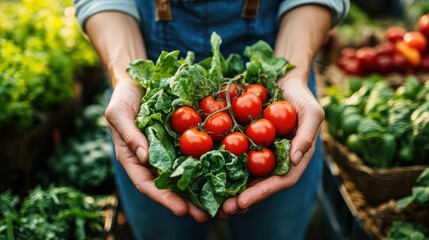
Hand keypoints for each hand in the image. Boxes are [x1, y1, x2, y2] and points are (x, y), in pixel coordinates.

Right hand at [105, 77, 209, 221]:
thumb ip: (129, 134)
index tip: (181, 210)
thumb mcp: (118, 113)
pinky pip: (196, 153)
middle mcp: (154, 159)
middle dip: (188, 202)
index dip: (164, 199)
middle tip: (208, 215)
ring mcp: (170, 150)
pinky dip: (208, 165)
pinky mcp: (183, 139)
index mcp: (134, 159)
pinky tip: (224, 173)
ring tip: (221, 203)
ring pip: (186, 174)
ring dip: (202, 189)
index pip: (148, 184)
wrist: (139, 81)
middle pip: (171, 186)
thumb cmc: (123, 98)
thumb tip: (144, 158)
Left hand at [218, 77, 323, 217]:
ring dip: (229, 188)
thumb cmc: (302, 96)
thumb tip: (296, 160)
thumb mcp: (312, 112)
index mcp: (293, 159)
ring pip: (243, 174)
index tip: (242, 202)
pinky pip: (232, 153)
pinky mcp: (245, 140)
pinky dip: (220, 164)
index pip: (279, 181)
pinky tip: (204, 171)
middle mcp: (275, 159)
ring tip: (211, 200)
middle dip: (241, 198)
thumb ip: (307, 135)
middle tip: (222, 210)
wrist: (283, 79)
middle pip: (258, 184)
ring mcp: (259, 151)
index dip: (261, 193)